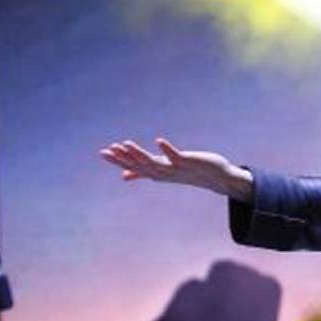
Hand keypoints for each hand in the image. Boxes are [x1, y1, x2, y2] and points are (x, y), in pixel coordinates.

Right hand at [98, 137, 252, 199]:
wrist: (218, 179)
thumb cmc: (191, 173)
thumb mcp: (165, 172)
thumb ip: (144, 173)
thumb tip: (124, 176)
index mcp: (158, 172)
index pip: (134, 167)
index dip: (119, 160)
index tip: (103, 152)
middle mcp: (164, 173)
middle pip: (140, 165)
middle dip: (124, 158)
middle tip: (109, 149)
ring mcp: (176, 169)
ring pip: (154, 163)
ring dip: (140, 154)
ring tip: (126, 143)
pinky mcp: (189, 163)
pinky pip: (176, 157)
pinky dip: (167, 150)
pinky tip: (159, 140)